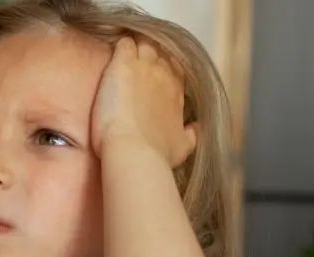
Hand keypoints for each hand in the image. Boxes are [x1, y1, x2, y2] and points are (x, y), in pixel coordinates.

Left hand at [91, 36, 197, 166]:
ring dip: (137, 47)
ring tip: (126, 57)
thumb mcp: (182, 147)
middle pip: (160, 54)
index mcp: (176, 93)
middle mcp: (164, 76)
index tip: (155, 76)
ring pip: (145, 44)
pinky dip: (122, 45)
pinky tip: (116, 53)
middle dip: (151, 56)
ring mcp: (145, 67)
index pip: (175, 70)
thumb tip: (197, 129)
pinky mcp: (123, 64)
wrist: (134, 152)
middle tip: (137, 66)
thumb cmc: (157, 155)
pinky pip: (125, 43)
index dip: (166, 69)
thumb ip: (191, 135)